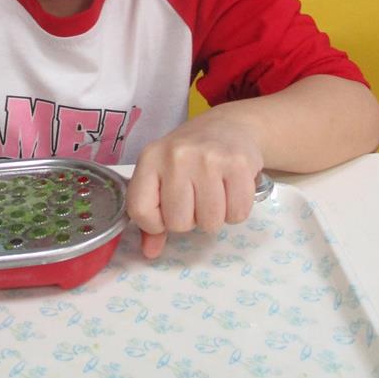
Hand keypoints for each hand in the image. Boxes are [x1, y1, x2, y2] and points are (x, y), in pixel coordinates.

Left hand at [126, 108, 264, 258]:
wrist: (229, 126)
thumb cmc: (190, 156)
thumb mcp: (162, 175)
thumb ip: (151, 215)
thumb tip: (150, 253)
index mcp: (150, 158)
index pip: (140, 211)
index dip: (155, 223)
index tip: (167, 211)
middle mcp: (176, 156)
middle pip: (179, 223)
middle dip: (190, 219)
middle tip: (196, 196)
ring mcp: (208, 158)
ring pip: (210, 223)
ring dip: (214, 216)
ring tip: (214, 192)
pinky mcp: (238, 164)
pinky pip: (237, 214)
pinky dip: (236, 210)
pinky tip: (231, 189)